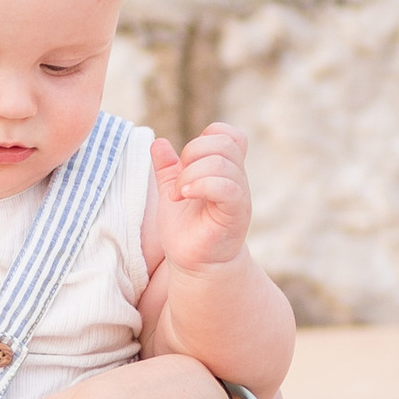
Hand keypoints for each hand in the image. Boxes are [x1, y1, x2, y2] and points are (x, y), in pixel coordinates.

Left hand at [149, 120, 252, 268]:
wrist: (196, 264)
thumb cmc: (186, 230)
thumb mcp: (172, 191)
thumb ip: (167, 168)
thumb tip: (159, 142)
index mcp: (224, 171)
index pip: (228, 135)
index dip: (206, 137)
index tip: (186, 162)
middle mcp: (236, 180)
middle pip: (224, 142)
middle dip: (193, 153)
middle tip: (179, 181)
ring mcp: (239, 196)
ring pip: (222, 162)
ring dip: (191, 174)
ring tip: (178, 194)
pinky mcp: (236, 214)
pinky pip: (227, 187)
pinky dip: (201, 185)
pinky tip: (184, 195)